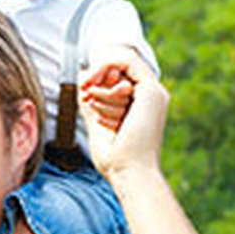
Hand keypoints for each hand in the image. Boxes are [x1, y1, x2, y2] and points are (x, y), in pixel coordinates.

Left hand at [81, 51, 167, 180]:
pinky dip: (106, 66)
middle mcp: (150, 98)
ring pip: (122, 63)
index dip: (100, 75)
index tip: (84, 91)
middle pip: (121, 67)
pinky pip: (128, 59)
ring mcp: (153, 94)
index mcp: (142, 106)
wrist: (130, 174)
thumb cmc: (116, 160)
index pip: (122, 75)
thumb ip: (92, 102)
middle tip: (84, 89)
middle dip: (97, 75)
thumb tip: (81, 79)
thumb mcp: (98, 123)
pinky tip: (94, 83)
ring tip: (90, 97)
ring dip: (99, 76)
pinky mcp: (151, 91)